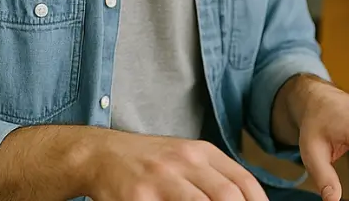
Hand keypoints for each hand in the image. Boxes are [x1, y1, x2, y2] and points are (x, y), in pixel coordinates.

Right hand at [84, 132, 266, 200]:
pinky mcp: (139, 196)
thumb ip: (213, 176)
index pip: (243, 180)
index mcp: (201, 152)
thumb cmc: (150, 162)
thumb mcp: (185, 157)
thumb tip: (247, 198)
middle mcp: (184, 161)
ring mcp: (161, 178)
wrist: (101, 155)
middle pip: (226, 194)